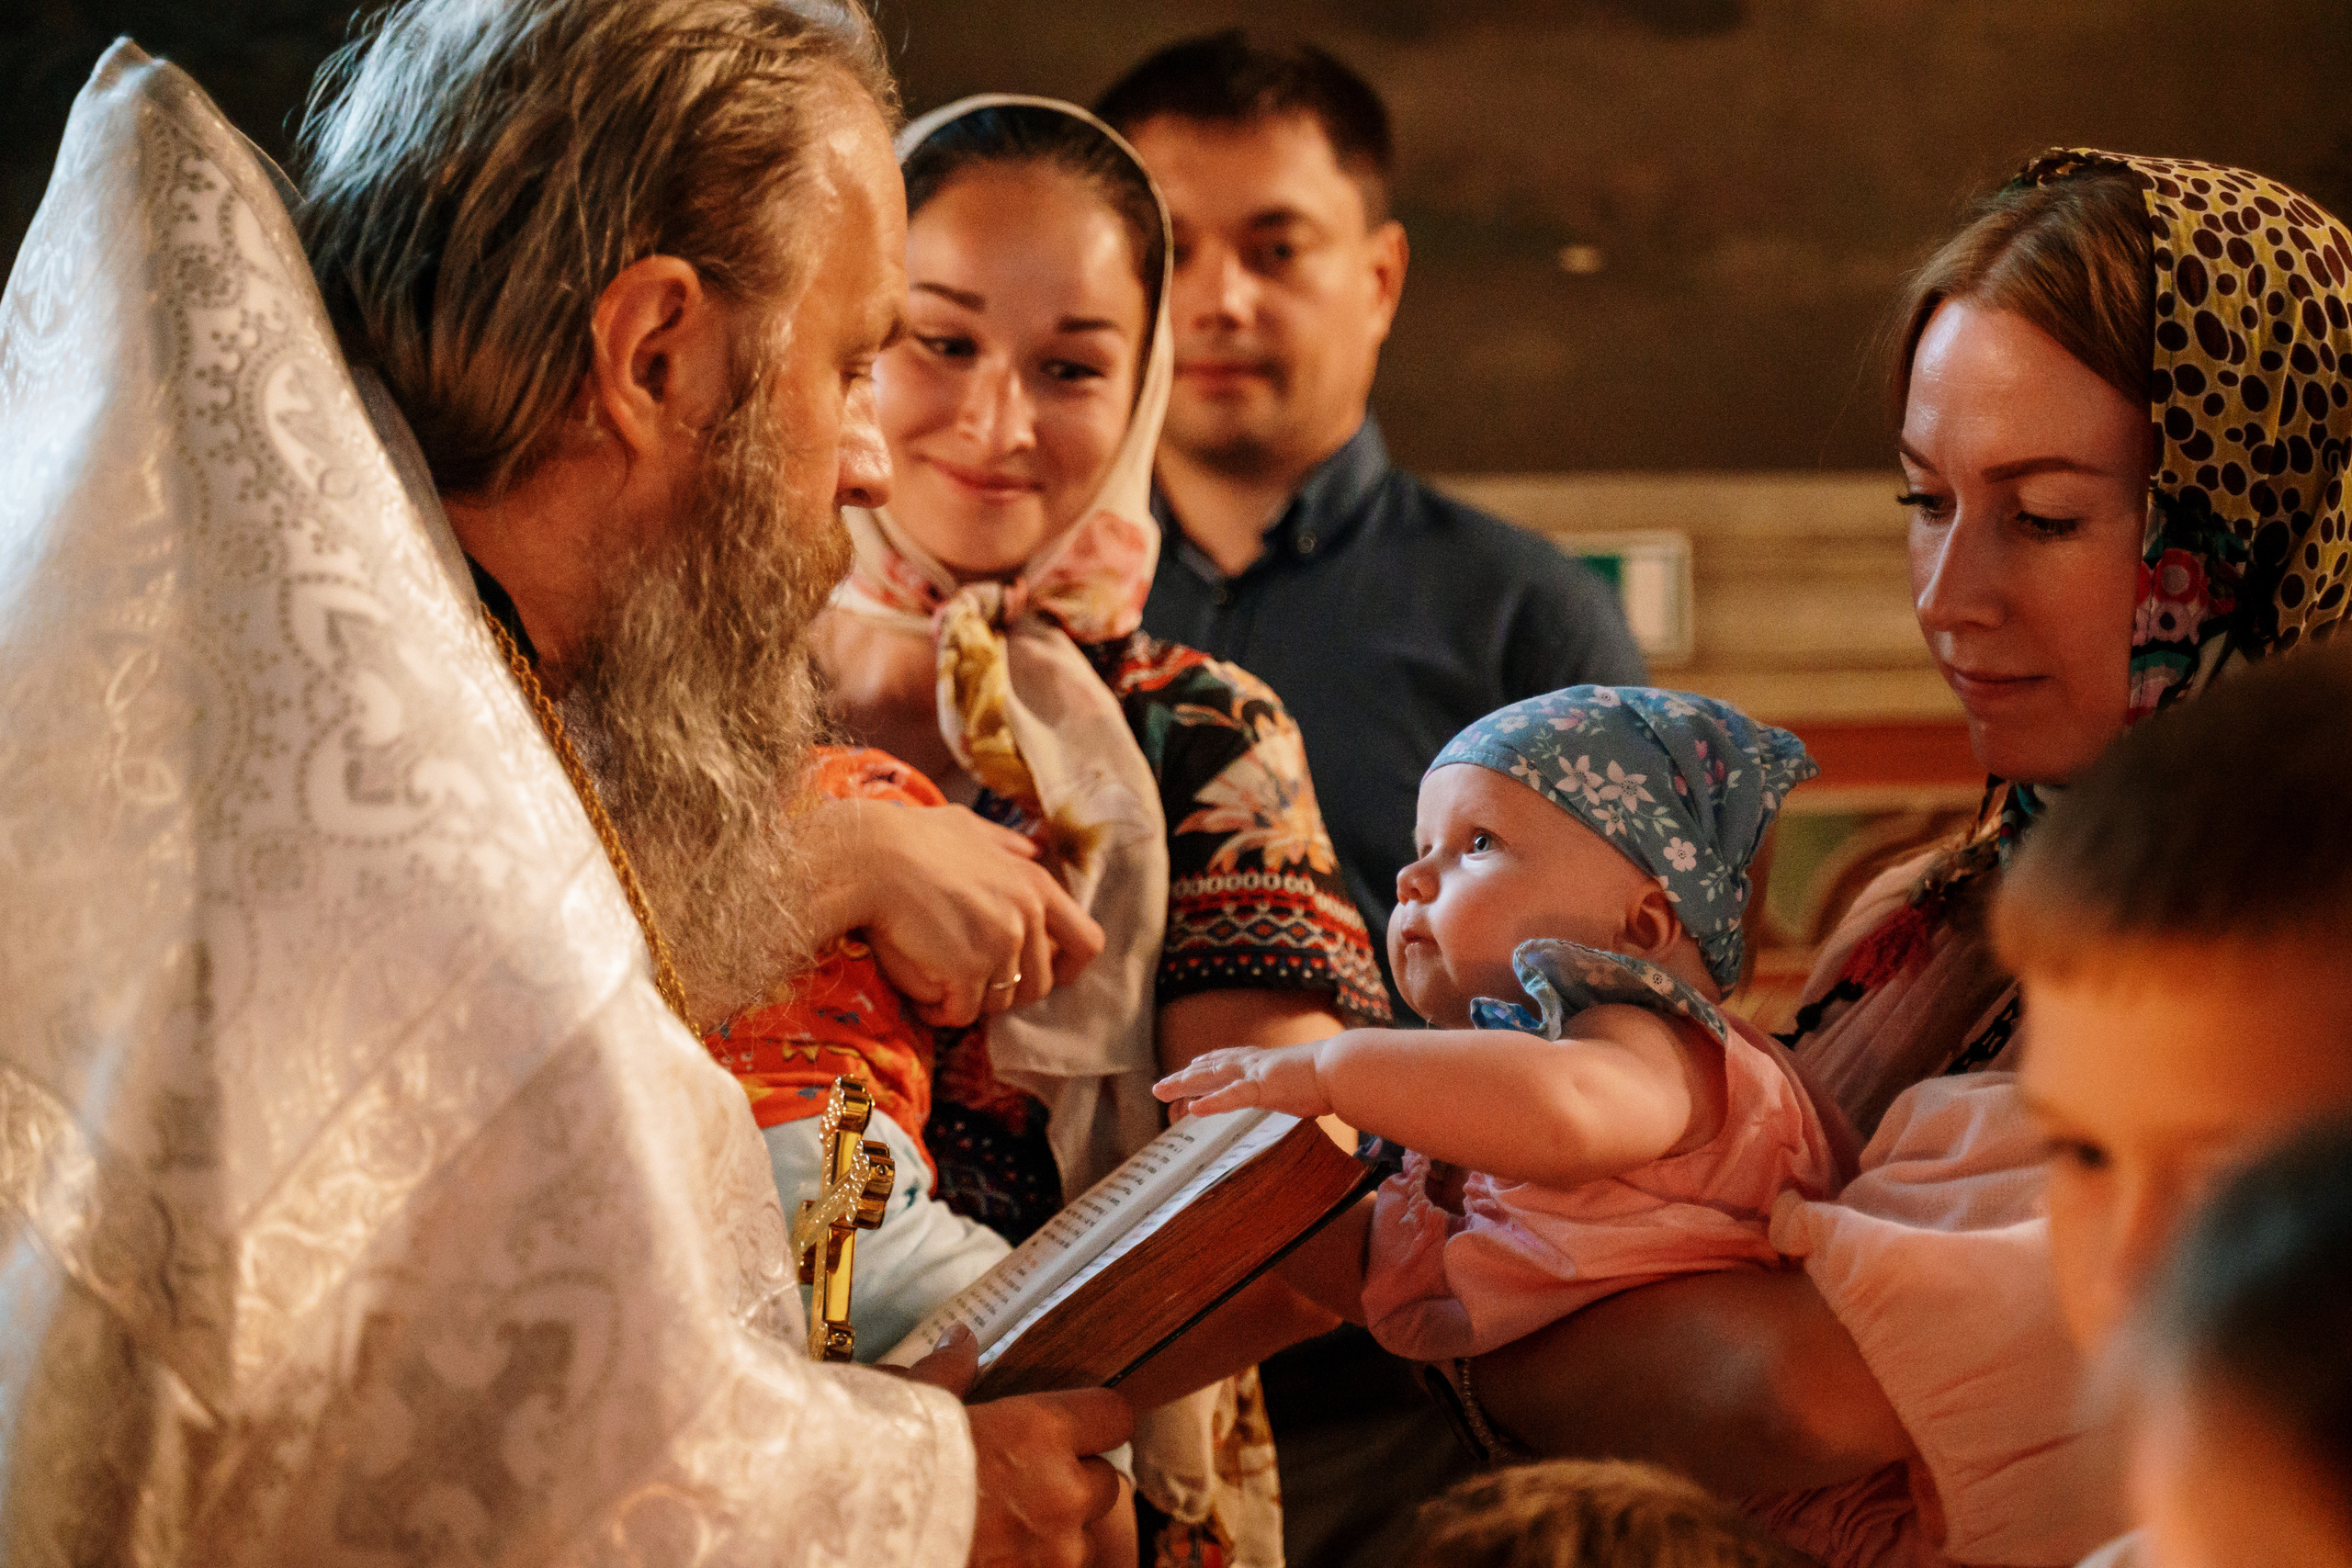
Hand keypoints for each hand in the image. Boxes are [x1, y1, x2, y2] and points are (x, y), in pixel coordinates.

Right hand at [806, 798, 1105, 1025]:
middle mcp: (1027, 916)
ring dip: (970, 1002)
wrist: (870, 857)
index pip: (1086, 942)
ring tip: (939, 988)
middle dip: (1007, 992)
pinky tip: (921, 1001)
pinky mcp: (968, 971)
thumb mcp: (970, 828)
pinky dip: (941, 1014)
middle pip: (1040, 985)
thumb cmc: (911, 838)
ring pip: (999, 1003)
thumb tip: (1033, 848)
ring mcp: (1001, 945)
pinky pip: (961, 1014)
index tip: (1044, 975)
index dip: (1068, 967)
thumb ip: (1007, 844)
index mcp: (1036, 884)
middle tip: (971, 984)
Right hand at [905, 1328, 1134, 1567]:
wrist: (858, 1538)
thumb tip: (960, 1341)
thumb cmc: (887, 1470)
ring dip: (1056, 1530)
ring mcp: (1053, 1551)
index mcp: (1040, 1433)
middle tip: (1028, 1478)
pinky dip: (1032, 1560)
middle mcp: (1061, 1493)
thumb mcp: (916, 1407)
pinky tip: (995, 1548)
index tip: (1079, 1424)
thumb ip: (950, 1373)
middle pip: (1104, 1481)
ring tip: (1005, 1521)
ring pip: (1081, 1536)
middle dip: (1075, 1480)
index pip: (1115, 1415)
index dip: (1097, 1418)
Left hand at [1151, 1041, 1332, 1119]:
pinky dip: (1212, 1102)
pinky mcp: (1264, 1087)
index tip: (1188, 1071)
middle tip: (1158, 1087)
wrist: (1344, 1068)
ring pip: (1210, 1078)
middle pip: (1209, 1070)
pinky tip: (1194, 1109)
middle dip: (1182, 1078)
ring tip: (1160, 1091)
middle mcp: (1253, 1063)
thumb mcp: (1304, 1083)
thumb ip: (1294, 1089)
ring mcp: (1256, 1073)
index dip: (1204, 1068)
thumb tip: (1303, 1097)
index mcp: (1262, 1063)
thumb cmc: (1331, 1077)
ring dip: (1183, 1085)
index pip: (1226, 1063)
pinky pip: (1232, 1096)